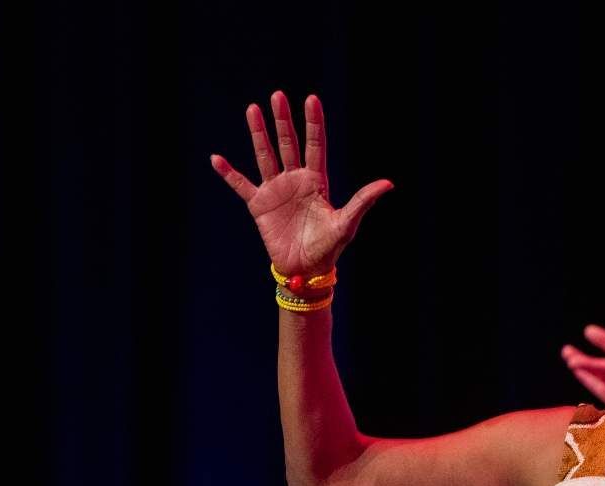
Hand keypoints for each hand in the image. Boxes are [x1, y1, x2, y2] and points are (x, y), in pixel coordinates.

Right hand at [212, 92, 391, 275]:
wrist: (305, 270)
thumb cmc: (329, 247)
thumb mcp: (347, 223)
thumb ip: (362, 201)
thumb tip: (388, 183)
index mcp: (316, 181)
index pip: (315, 145)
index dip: (313, 123)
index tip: (311, 99)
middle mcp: (295, 180)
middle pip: (288, 143)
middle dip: (283, 120)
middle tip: (278, 95)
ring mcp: (275, 190)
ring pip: (265, 155)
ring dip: (258, 133)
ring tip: (253, 109)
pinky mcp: (259, 205)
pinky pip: (241, 185)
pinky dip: (229, 173)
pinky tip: (217, 159)